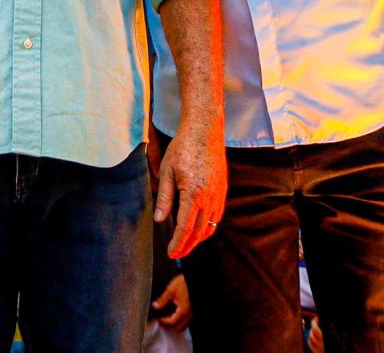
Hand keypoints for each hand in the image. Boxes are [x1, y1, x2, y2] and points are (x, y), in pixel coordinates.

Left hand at [151, 274, 191, 331]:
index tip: (158, 318)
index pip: (172, 322)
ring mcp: (192, 313)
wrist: (194, 279)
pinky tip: (175, 313)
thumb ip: (162, 300)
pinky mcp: (192, 310)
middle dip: (170, 325)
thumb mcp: (171, 290)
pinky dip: (180, 320)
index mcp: (183, 311)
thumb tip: (155, 306)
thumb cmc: (184, 283)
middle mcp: (189, 314)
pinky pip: (186, 320)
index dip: (164, 321)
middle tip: (162, 319)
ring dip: (176, 323)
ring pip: (183, 325)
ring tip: (168, 316)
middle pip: (178, 327)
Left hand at [153, 129, 226, 260]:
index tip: (170, 253)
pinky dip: (207, 226)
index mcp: (193, 194)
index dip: (177, 244)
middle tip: (176, 254)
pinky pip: (216, 216)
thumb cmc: (183, 148)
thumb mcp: (167, 171)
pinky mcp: (223, 190)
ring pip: (210, 226)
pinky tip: (198, 227)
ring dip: (198, 238)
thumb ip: (164, 197)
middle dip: (187, 246)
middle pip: (199, 232)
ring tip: (186, 244)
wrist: (205, 130)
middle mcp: (209, 197)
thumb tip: (160, 220)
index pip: (185, 228)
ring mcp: (219, 194)